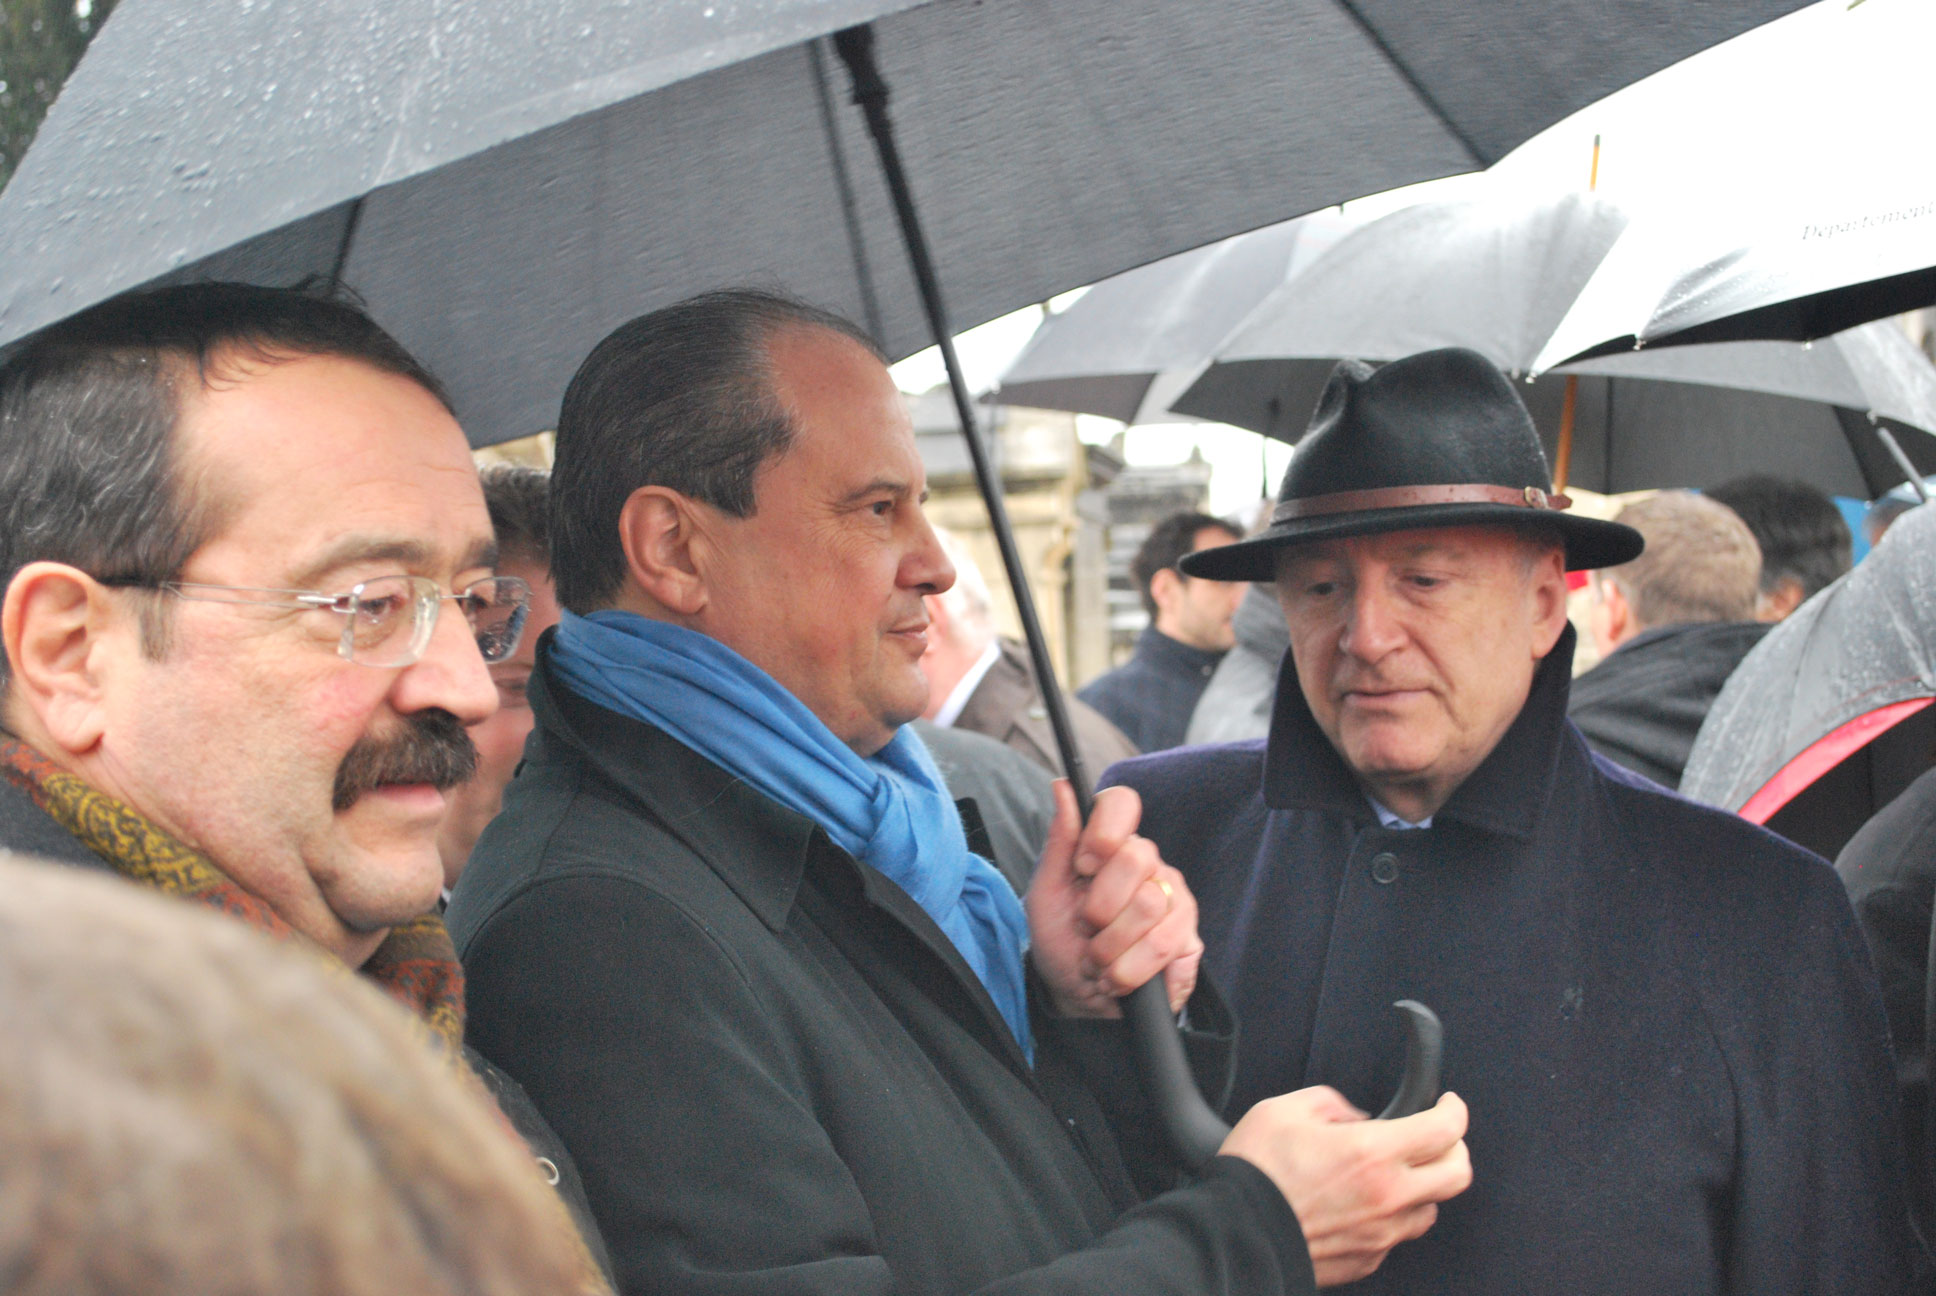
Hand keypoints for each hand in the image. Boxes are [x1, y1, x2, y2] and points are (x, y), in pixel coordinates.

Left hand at [1025, 780, 1201, 1017]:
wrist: (1077, 997)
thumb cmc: (1061, 940)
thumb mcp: (1047, 893)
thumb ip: (1060, 841)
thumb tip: (1063, 786)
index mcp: (1115, 846)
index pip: (1122, 804)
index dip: (1102, 833)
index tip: (1082, 867)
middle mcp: (1151, 866)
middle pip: (1135, 858)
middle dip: (1098, 906)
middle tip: (1086, 928)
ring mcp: (1176, 902)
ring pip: (1149, 906)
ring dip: (1109, 947)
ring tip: (1098, 960)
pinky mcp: (1190, 942)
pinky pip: (1166, 947)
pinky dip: (1130, 970)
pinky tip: (1119, 977)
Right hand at [1220, 1088, 1470, 1286]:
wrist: (1234, 1233)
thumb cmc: (1254, 1173)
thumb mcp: (1285, 1109)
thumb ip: (1332, 1103)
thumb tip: (1353, 1117)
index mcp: (1371, 1153)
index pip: (1444, 1130)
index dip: (1454, 1110)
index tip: (1447, 1105)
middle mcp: (1387, 1197)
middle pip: (1457, 1174)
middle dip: (1455, 1149)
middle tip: (1436, 1137)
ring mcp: (1380, 1234)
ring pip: (1430, 1209)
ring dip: (1422, 1188)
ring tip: (1394, 1175)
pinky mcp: (1367, 1260)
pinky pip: (1396, 1236)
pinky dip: (1390, 1217)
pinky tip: (1364, 1204)